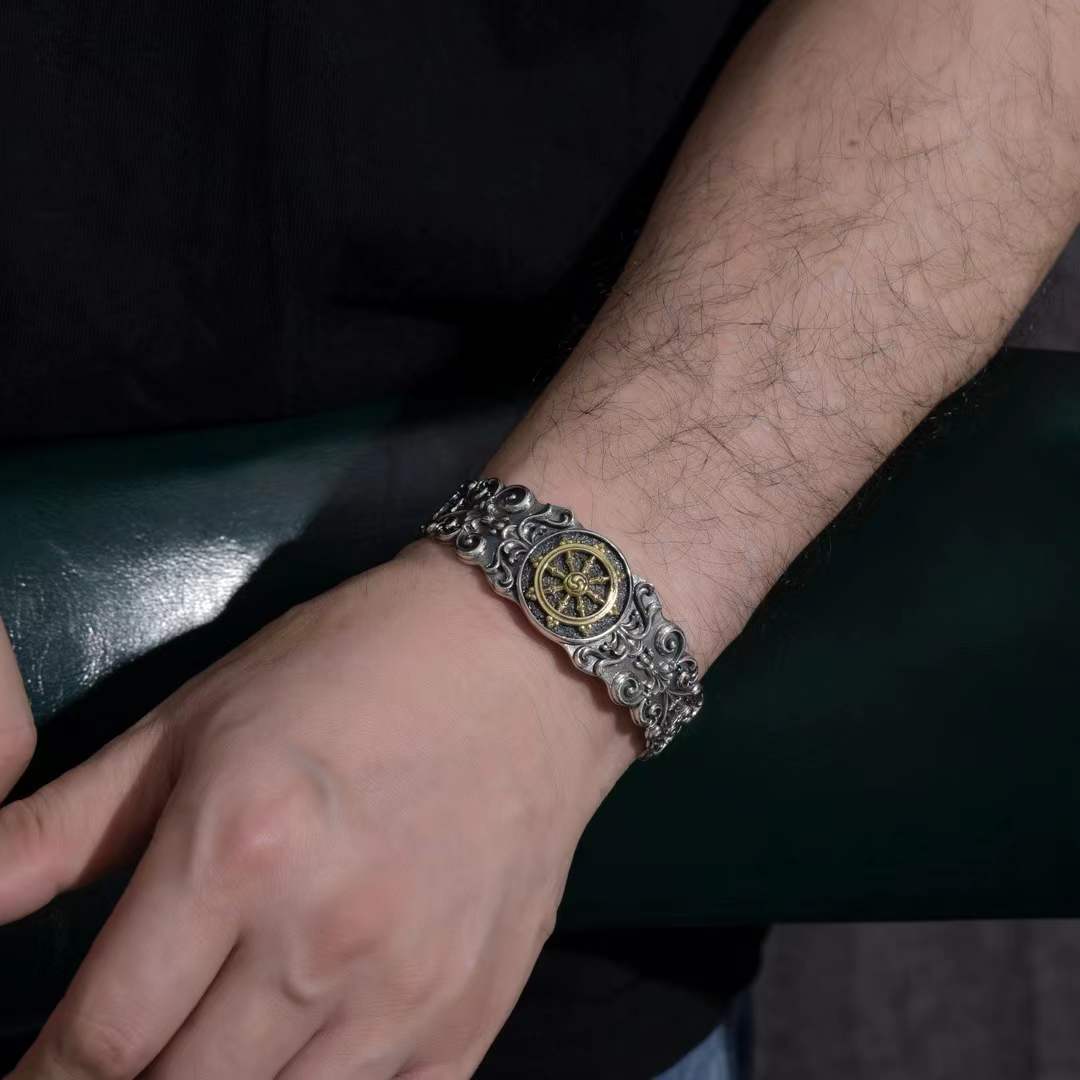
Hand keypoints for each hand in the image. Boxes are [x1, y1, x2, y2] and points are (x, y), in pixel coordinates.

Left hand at [0, 541, 638, 1078]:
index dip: (39, 1079)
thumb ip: (65, 826)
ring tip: (209, 1049)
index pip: (97, 1038)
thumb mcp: (198, 718)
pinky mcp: (471, 1022)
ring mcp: (406, 996)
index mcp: (237, 849)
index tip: (29, 1078)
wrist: (523, 663)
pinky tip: (297, 1063)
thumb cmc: (351, 668)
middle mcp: (321, 941)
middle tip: (125, 1054)